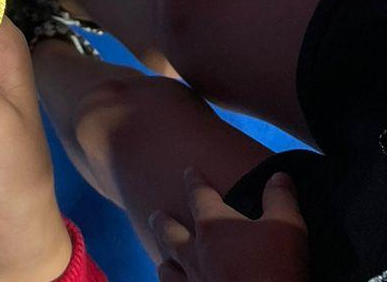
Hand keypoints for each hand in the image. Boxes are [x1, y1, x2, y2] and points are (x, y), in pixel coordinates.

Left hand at [150, 169, 307, 281]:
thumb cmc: (275, 270)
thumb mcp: (288, 229)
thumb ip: (280, 199)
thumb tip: (280, 176)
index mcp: (213, 226)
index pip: (199, 195)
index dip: (194, 181)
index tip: (189, 171)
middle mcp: (195, 253)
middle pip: (170, 232)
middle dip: (162, 222)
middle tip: (155, 216)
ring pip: (168, 271)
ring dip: (167, 265)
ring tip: (165, 262)